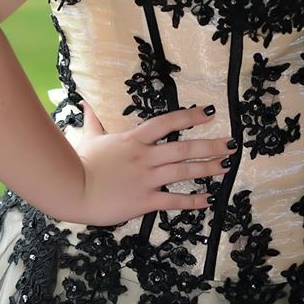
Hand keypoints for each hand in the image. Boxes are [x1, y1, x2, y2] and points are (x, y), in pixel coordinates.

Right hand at [72, 101, 237, 226]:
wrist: (72, 189)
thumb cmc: (80, 162)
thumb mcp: (89, 137)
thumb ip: (93, 120)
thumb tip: (85, 102)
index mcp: (134, 139)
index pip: (167, 122)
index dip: (189, 116)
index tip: (209, 113)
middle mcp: (145, 156)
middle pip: (183, 147)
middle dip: (210, 145)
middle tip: (232, 143)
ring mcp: (146, 178)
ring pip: (184, 171)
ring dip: (207, 168)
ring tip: (226, 166)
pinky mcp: (144, 201)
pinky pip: (173, 201)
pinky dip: (192, 201)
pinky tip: (207, 200)